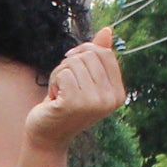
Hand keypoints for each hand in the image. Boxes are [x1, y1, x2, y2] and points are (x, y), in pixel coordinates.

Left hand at [25, 26, 125, 150]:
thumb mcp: (85, 80)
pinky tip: (53, 98)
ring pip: (74, 63)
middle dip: (70, 64)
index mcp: (118, 94)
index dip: (84, 53)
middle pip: (88, 55)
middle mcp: (110, 99)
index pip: (105, 54)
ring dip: (59, 75)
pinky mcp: (75, 103)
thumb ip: (97, 57)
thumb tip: (108, 30)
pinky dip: (53, 81)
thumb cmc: (65, 105)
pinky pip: (63, 73)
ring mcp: (94, 102)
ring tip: (59, 94)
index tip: (71, 66)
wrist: (48, 136)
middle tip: (64, 85)